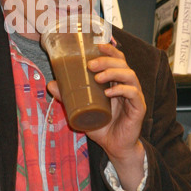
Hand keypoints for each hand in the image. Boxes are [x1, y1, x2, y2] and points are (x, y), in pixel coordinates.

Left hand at [48, 43, 145, 190]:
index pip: (117, 59)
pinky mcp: (139, 108)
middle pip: (123, 63)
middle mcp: (127, 85)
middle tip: (91, 64)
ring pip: (130, 75)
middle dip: (107, 60)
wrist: (114, 146)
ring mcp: (134, 96)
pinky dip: (122, 90)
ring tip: (98, 77)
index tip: (97, 45)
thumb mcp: (82, 109)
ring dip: (113, 72)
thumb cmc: (101, 125)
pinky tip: (109, 93)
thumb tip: (51, 84)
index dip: (109, 49)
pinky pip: (134, 94)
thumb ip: (68, 97)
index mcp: (116, 81)